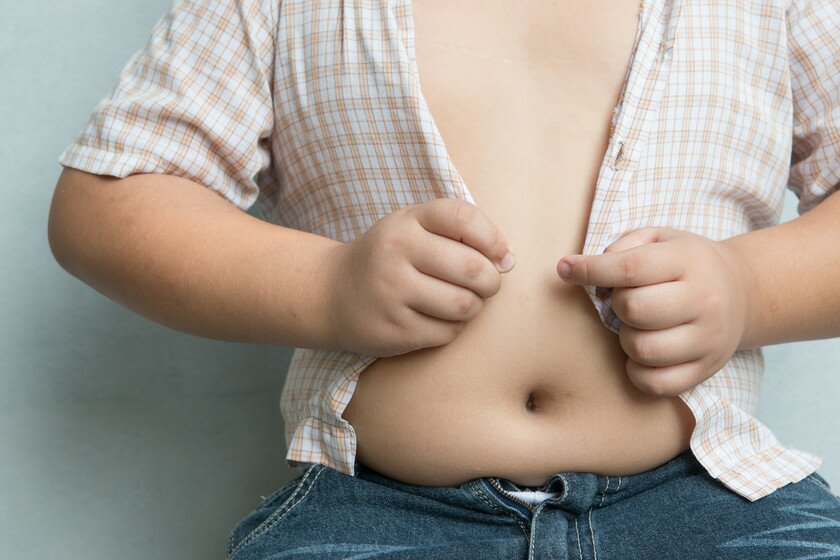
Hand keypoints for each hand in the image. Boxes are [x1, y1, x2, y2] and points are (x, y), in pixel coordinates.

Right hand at [326, 198, 514, 357]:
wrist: (331, 292)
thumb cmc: (389, 257)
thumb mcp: (414, 228)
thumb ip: (460, 232)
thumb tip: (508, 261)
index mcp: (407, 221)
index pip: (464, 219)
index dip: (493, 239)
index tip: (499, 254)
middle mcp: (396, 252)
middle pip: (472, 268)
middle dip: (491, 281)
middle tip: (486, 285)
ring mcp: (392, 292)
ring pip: (464, 305)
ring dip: (474, 307)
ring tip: (462, 302)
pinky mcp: (393, 329)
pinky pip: (447, 332)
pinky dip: (453, 327)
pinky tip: (438, 318)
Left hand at [556, 226, 750, 396]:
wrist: (742, 291)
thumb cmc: (684, 263)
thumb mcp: (659, 238)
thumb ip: (623, 246)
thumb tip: (582, 268)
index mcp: (689, 260)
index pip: (630, 267)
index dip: (590, 270)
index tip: (566, 269)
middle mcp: (704, 300)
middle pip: (634, 309)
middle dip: (616, 304)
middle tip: (625, 300)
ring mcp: (708, 339)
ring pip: (643, 349)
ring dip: (626, 338)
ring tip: (636, 326)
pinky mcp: (706, 369)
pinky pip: (657, 383)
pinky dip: (637, 372)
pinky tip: (641, 354)